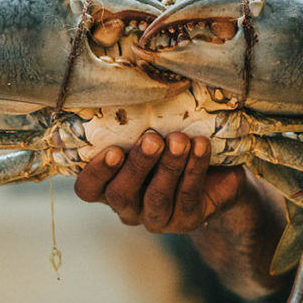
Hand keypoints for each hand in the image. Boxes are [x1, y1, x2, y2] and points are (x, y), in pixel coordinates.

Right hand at [74, 132, 245, 232]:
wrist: (214, 169)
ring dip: (168, 166)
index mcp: (107, 185)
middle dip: (138, 164)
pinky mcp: (185, 221)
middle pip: (121, 193)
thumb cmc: (169, 143)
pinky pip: (187, 196)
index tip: (114, 150)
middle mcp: (127, 206)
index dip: (96, 172)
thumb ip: (133, 121)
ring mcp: (156, 217)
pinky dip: (194, 169)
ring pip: (156, 197)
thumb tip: (129, 81)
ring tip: (180, 140)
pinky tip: (200, 146)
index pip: (88, 188)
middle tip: (153, 139)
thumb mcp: (148, 132)